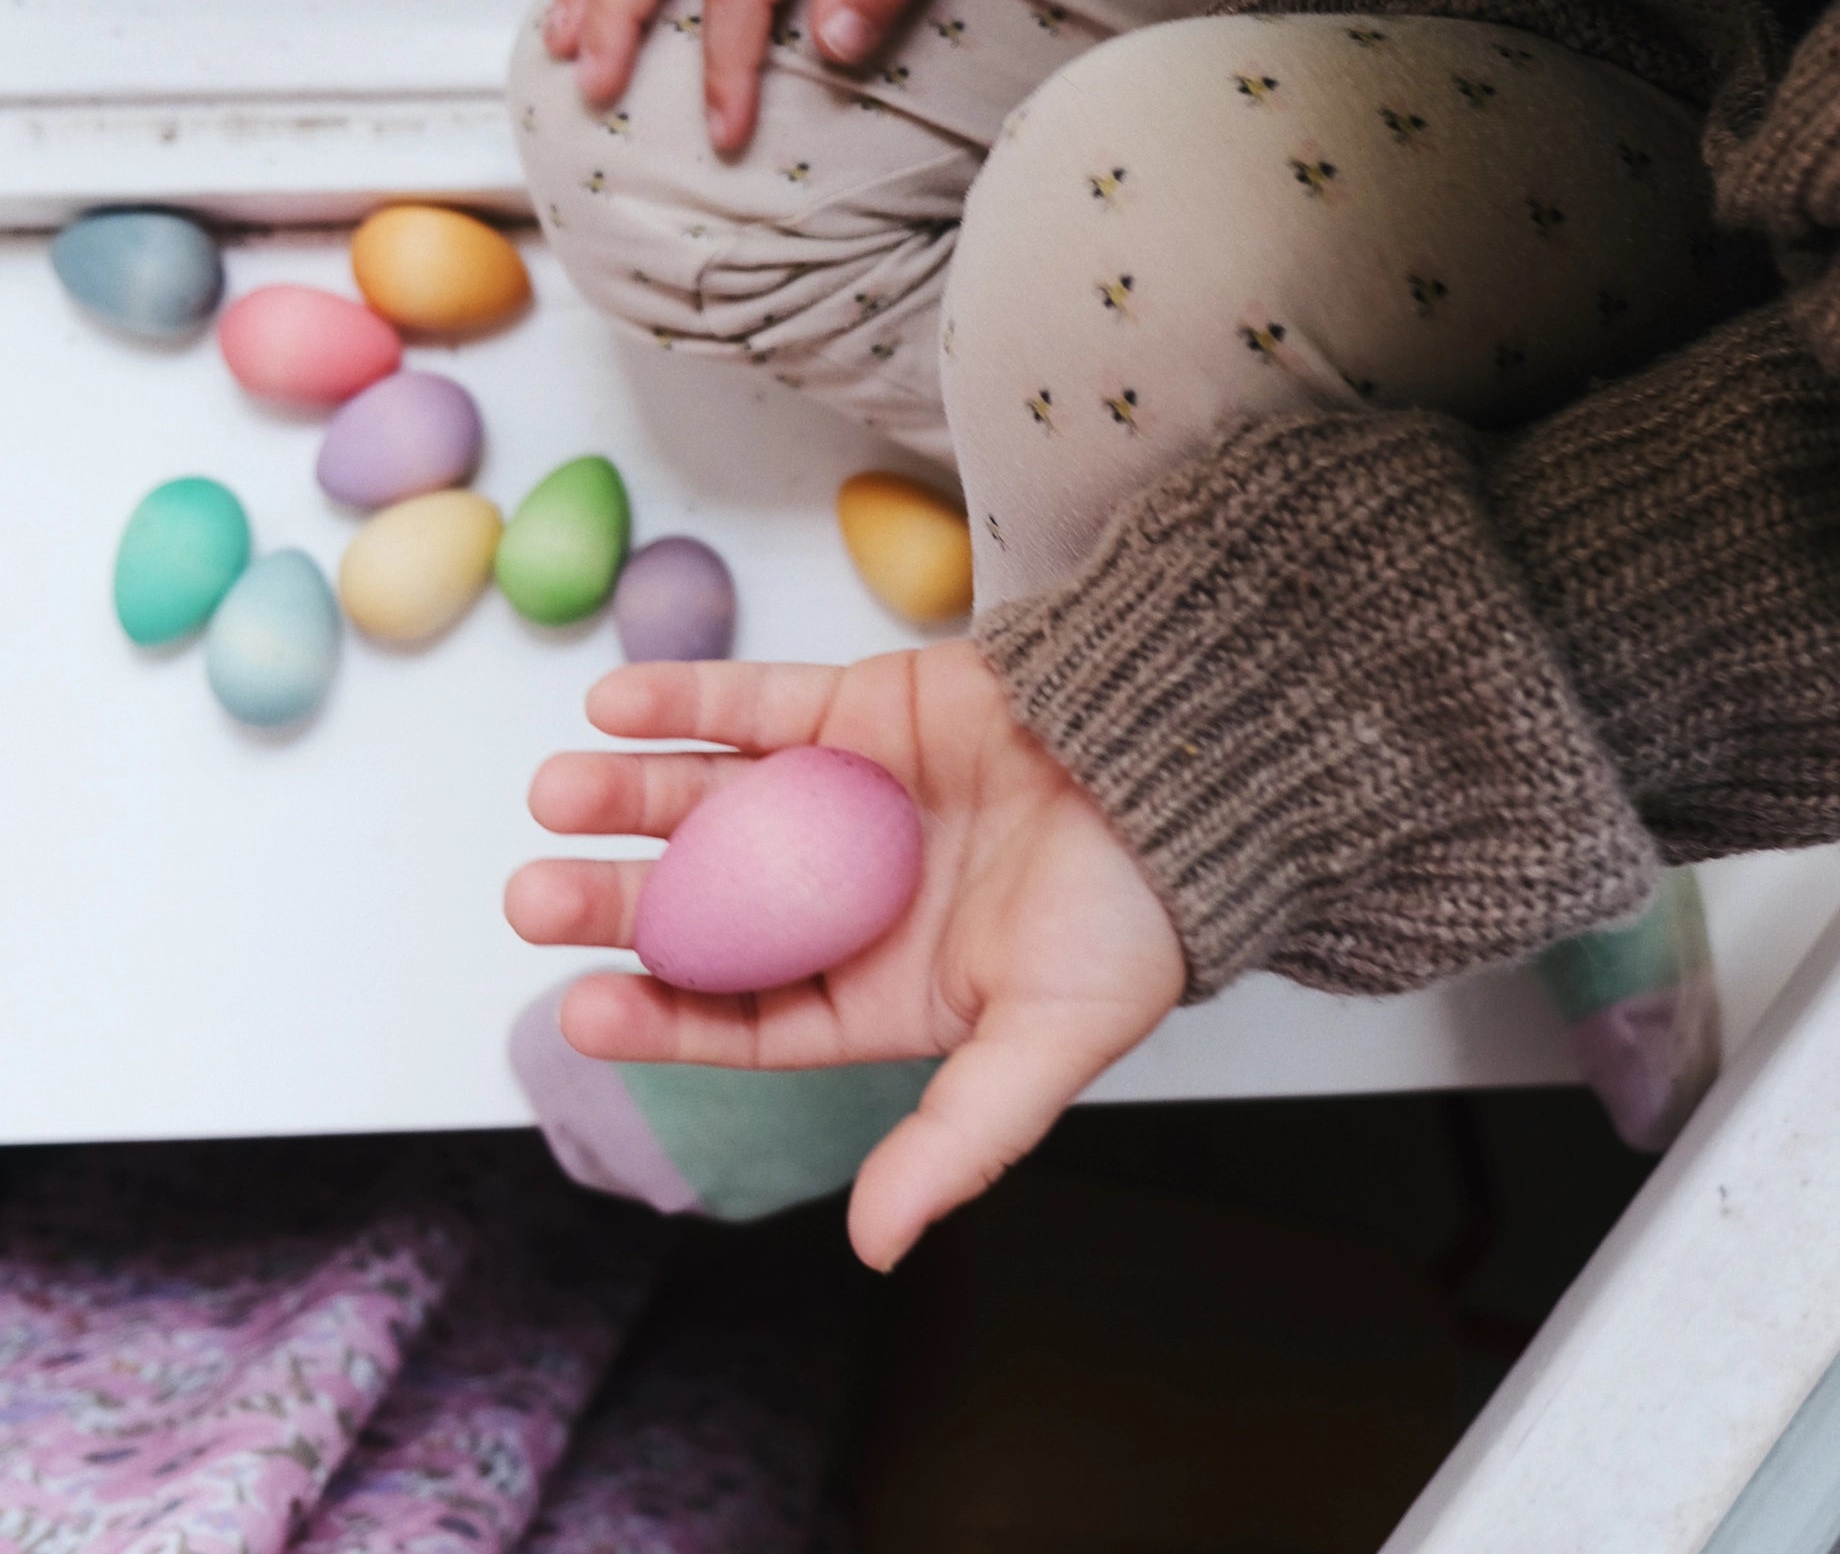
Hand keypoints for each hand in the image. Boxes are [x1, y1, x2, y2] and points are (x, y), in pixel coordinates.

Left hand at [505, 641, 1184, 1270]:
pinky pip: (758, 703)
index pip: (747, 1015)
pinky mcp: (861, 710)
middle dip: (622, 901)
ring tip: (561, 790)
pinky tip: (619, 701)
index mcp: (883, 989)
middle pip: (710, 906)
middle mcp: (850, 896)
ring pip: (716, 800)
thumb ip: (959, 1139)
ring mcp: (847, 798)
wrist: (1194, 765)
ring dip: (633, 792)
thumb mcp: (1050, 1039)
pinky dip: (688, 699)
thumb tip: (876, 1247)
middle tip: (537, 893)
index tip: (582, 1001)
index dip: (662, 1013)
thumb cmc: (1135, 912)